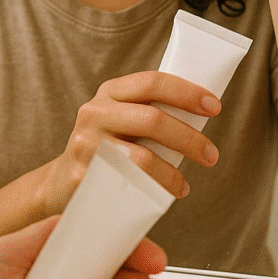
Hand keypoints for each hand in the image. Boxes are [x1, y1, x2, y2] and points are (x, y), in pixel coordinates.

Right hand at [43, 71, 220, 213]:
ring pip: (142, 157)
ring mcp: (86, 144)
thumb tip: (205, 112)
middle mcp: (95, 112)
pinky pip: (128, 184)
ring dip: (173, 173)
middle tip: (211, 155)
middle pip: (153, 120)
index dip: (187, 92)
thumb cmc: (108, 149)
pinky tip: (164, 196)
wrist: (62, 182)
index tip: (214, 107)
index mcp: (110, 93)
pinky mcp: (82, 175)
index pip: (152, 82)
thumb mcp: (123, 119)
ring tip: (183, 185)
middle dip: (189, 138)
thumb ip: (152, 112)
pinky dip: (153, 191)